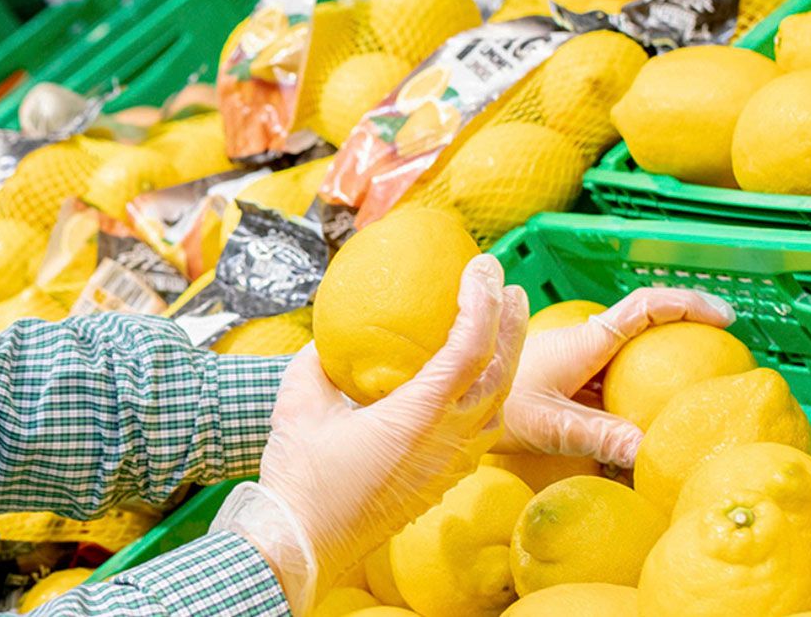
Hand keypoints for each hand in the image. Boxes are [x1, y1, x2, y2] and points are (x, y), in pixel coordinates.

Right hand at [212, 254, 527, 608]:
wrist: (304, 544)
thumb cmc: (301, 477)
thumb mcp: (299, 404)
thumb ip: (318, 363)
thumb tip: (329, 339)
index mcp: (420, 415)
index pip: (470, 347)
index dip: (483, 301)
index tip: (483, 267)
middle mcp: (448, 439)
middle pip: (501, 372)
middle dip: (511, 324)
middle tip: (509, 287)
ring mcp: (451, 463)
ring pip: (499, 404)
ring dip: (506, 361)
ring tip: (503, 327)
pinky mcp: (444, 479)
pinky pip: (484, 431)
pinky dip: (490, 396)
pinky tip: (475, 382)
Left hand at [492, 287, 734, 467]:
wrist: (461, 405)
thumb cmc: (501, 408)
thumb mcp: (552, 425)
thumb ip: (599, 436)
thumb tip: (648, 451)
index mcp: (587, 342)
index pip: (646, 309)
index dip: (687, 304)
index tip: (724, 315)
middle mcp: (588, 344)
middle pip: (648, 327)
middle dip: (688, 330)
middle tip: (727, 351)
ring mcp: (582, 360)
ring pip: (633, 356)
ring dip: (663, 365)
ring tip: (699, 388)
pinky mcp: (575, 380)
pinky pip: (617, 380)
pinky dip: (640, 391)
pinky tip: (653, 421)